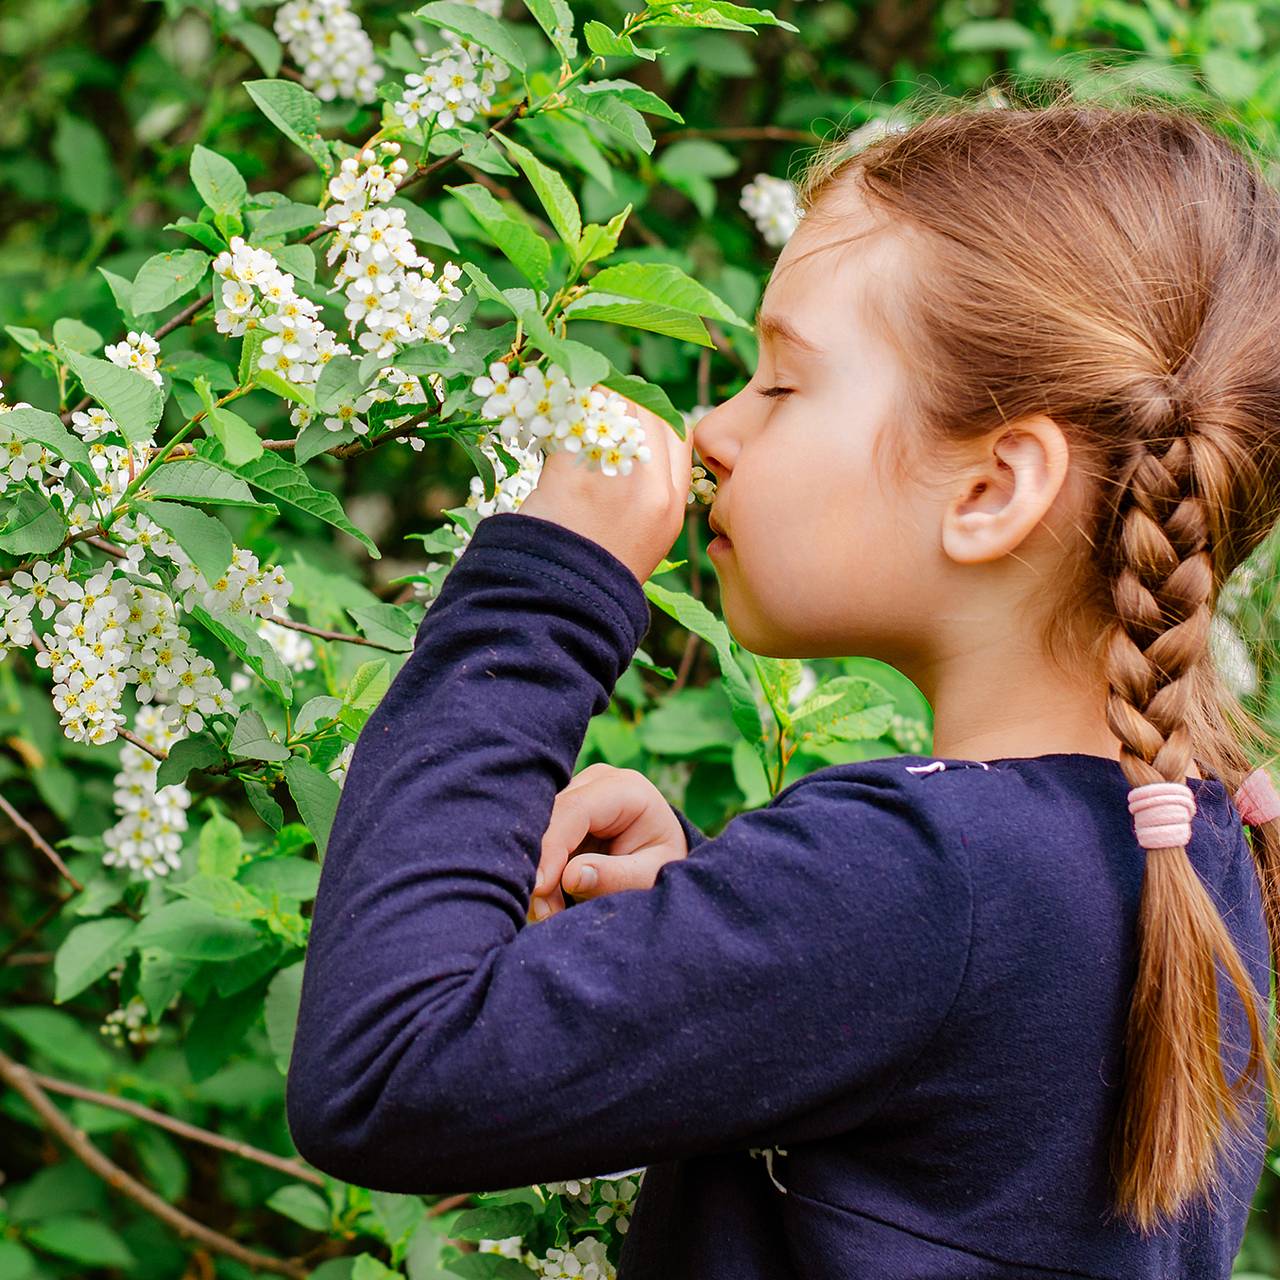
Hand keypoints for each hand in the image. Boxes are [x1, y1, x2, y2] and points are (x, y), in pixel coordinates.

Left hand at [515, 392, 694, 583]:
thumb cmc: (592, 578)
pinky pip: (571, 420)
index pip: (679, 436)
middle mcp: (653, 488)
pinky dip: (558, 414)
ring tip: (569, 408)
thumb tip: (629, 456)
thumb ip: (645, 500)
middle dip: (622, 399)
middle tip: (592, 402)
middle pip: (649, 413)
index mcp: (672, 507)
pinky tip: (546, 423)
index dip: (654, 419)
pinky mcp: (573, 470)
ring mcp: (614, 477)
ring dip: (590, 399)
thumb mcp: (641, 545)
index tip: (628, 417)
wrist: (559, 604)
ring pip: (613, 405)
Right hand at [529, 763, 690, 920]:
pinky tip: (547, 900)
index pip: (576, 809)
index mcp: (624, 789)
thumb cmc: (661, 864)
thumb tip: (570, 877)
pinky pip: (540, 840)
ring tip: (550, 912)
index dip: (552, 847)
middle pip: (550, 817)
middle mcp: (595, 782)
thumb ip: (615, 876)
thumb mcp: (650, 875)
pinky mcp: (562, 812)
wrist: (664, 855)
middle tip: (543, 911)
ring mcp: (575, 793)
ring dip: (538, 872)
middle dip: (541, 865)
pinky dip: (540, 871)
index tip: (540, 888)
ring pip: (539, 830)